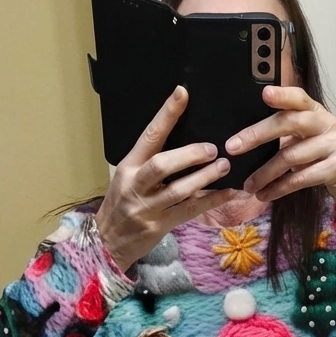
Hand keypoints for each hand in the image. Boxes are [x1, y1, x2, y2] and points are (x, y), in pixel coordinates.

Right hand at [95, 86, 235, 271]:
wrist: (107, 243)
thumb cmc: (121, 205)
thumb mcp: (127, 178)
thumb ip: (149, 162)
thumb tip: (185, 143)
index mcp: (128, 167)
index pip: (149, 136)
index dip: (166, 115)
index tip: (182, 94)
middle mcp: (136, 185)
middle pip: (162, 164)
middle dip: (189, 155)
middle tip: (212, 148)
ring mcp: (147, 207)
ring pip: (179, 190)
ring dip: (204, 177)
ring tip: (224, 167)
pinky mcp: (159, 226)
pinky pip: (189, 211)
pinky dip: (211, 201)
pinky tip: (228, 193)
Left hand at [227, 86, 335, 208]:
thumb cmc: (326, 155)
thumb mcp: (311, 137)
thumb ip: (289, 132)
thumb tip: (246, 140)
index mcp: (317, 112)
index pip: (299, 98)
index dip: (282, 95)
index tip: (263, 93)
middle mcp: (327, 123)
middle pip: (289, 123)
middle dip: (257, 135)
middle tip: (232, 147)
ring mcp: (335, 145)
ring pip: (291, 156)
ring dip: (264, 173)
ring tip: (248, 185)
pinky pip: (301, 178)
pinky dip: (279, 188)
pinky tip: (266, 194)